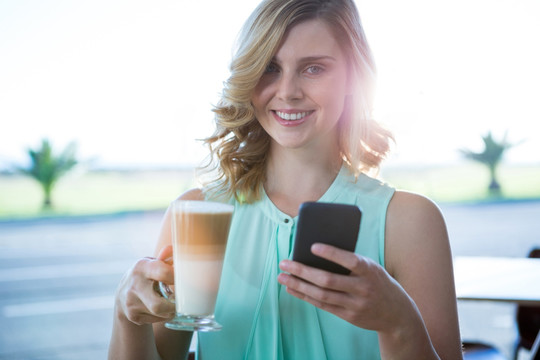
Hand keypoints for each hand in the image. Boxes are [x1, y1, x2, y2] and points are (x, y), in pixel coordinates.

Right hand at [115, 245, 175, 325]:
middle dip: (174, 306)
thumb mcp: (152, 262)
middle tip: (182, 301)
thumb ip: (165, 257)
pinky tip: (163, 308)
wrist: (123, 294)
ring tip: (174, 304)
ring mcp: (132, 304)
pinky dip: (164, 315)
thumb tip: (173, 249)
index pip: (163, 272)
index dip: (177, 277)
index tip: (186, 279)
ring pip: (160, 314)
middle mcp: (134, 286)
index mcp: (142, 268)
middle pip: (158, 305)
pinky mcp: (133, 316)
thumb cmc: (146, 274)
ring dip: (172, 310)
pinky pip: (156, 319)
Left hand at [277, 243, 415, 332]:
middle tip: (284, 262)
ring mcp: (356, 305)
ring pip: (321, 295)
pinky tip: (293, 289)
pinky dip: (306, 296)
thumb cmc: (377, 281)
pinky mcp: (349, 317)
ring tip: (282, 277)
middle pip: (328, 280)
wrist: (397, 313)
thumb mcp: (371, 268)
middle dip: (303, 271)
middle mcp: (363, 288)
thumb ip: (350, 262)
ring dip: (298, 285)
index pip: (350, 261)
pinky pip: (323, 306)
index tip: (312, 246)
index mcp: (370, 271)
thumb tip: (316, 252)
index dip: (332, 254)